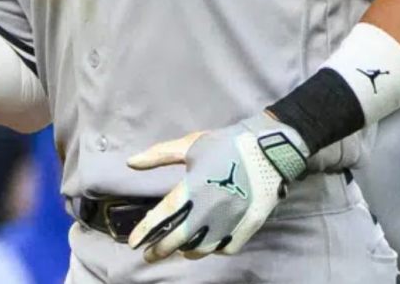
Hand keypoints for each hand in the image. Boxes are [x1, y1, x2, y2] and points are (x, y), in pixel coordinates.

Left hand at [127, 113, 307, 261]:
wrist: (268, 149)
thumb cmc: (226, 144)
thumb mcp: (190, 145)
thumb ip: (159, 155)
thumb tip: (130, 162)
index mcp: (195, 187)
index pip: (164, 215)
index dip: (146, 230)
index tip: (134, 243)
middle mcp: (211, 208)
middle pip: (179, 238)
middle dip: (161, 249)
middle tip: (150, 254)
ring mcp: (230, 221)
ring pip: (202, 249)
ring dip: (186, 251)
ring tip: (178, 248)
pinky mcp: (248, 227)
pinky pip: (226, 249)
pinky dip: (213, 250)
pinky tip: (206, 244)